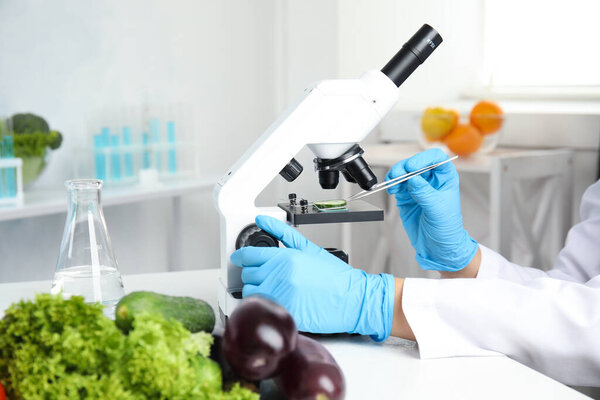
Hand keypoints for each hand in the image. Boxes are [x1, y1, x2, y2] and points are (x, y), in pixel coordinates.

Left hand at [230, 215, 394, 340]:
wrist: (352, 298)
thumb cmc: (334, 275)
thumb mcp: (308, 248)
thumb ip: (282, 233)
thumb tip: (262, 220)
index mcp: (284, 258)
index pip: (248, 255)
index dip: (240, 256)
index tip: (238, 258)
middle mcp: (279, 276)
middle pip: (247, 275)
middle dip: (253, 274)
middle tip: (266, 276)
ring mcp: (280, 296)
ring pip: (251, 294)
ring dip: (257, 291)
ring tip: (273, 290)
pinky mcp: (284, 314)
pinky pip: (262, 309)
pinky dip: (265, 306)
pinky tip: (278, 302)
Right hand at [386, 148, 477, 270]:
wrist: (437, 246)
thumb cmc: (446, 228)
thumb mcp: (438, 209)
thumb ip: (424, 193)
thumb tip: (412, 178)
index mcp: (445, 178)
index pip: (436, 158)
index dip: (423, 159)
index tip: (413, 167)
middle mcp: (431, 180)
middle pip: (416, 163)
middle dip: (405, 167)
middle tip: (398, 175)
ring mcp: (418, 187)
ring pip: (404, 172)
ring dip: (396, 175)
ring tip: (393, 183)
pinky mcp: (406, 195)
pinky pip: (397, 184)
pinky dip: (392, 184)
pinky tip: (392, 189)